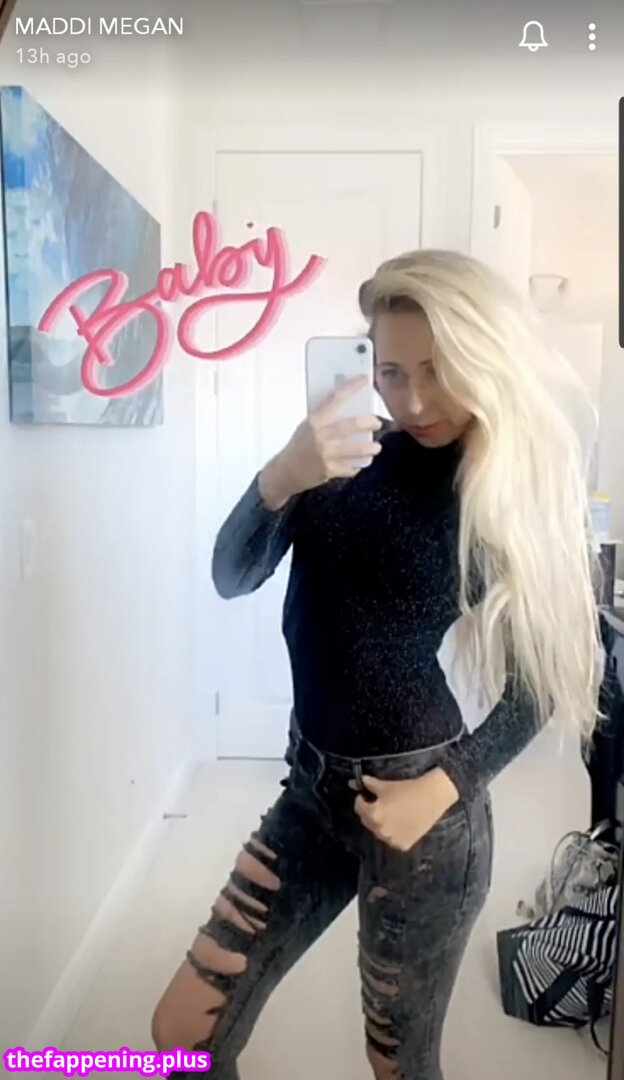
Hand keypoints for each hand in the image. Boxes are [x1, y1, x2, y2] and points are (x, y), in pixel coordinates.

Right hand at [258, 377, 382, 508]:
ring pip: (356, 449)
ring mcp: (325, 454)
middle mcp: (320, 435)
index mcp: (315, 420)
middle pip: (351, 425)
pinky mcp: (328, 470)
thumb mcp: (307, 427)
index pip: (334, 398)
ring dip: (370, 448)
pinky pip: (349, 468)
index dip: (351, 387)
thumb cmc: (298, 446)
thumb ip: (324, 419)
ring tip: (376, 447)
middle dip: (369, 422)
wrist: (285, 471)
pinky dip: (355, 466)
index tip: (366, 379)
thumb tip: (348, 408)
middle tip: (377, 423)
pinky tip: (358, 464)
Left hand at [350, 769, 459, 852]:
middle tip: (381, 802)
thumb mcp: (384, 785)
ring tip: (393, 812)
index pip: (359, 807)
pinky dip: (393, 832)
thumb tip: (352, 783)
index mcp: (373, 815)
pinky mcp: (402, 845)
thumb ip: (367, 785)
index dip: (362, 798)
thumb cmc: (407, 789)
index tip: (369, 794)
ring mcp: (391, 840)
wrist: (432, 797)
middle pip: (367, 820)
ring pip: (379, 831)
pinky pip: (392, 839)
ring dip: (381, 823)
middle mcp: (380, 830)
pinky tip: (402, 822)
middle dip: (370, 811)